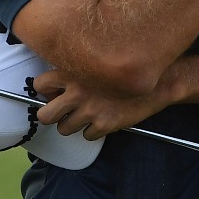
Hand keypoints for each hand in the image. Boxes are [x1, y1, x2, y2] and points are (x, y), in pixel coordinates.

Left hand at [33, 69, 168, 139]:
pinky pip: (87, 136)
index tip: (56, 92)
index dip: (47, 90)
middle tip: (64, 111)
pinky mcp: (104, 125)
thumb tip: (60, 84)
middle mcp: (77, 92)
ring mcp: (90, 111)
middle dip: (52, 115)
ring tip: (87, 115)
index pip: (40, 85)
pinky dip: (93, 131)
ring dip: (73, 124)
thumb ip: (78, 71)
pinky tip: (104, 118)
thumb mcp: (99, 62)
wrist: (158, 82)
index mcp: (73, 72)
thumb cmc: (127, 70)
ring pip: (64, 129)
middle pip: (45, 115)